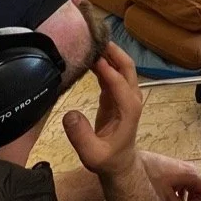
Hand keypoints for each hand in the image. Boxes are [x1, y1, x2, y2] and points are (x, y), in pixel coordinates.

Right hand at [63, 42, 143, 177]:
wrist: (118, 164)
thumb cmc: (107, 160)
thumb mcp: (92, 155)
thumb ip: (81, 136)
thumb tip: (69, 114)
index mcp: (129, 109)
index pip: (120, 83)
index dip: (108, 70)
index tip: (93, 57)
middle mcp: (131, 97)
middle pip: (127, 67)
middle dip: (114, 51)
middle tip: (96, 37)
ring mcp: (125, 94)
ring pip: (121, 67)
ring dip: (108, 53)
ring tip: (90, 40)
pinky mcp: (116, 95)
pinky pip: (111, 73)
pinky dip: (103, 62)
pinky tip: (89, 55)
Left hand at [141, 152, 200, 200]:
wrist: (134, 163)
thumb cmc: (151, 178)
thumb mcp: (165, 197)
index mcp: (191, 174)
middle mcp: (189, 169)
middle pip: (199, 188)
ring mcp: (180, 167)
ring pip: (190, 185)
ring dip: (187, 199)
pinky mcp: (172, 168)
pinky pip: (183, 182)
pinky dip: (181, 192)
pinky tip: (171, 200)